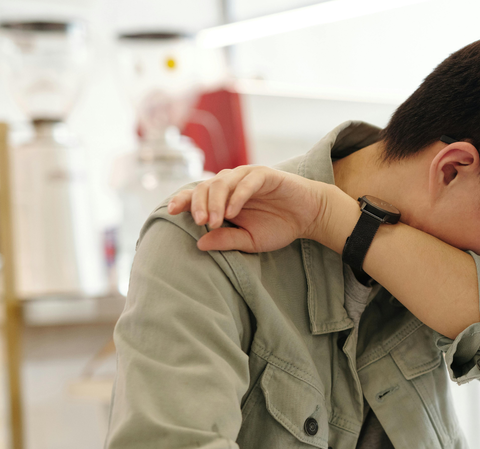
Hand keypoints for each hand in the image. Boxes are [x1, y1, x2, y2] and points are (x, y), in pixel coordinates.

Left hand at [166, 165, 353, 252]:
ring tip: (215, 221)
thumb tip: (199, 244)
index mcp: (224, 197)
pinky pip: (246, 182)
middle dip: (198, 205)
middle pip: (205, 187)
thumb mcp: (249, 240)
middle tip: (201, 224)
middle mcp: (232, 183)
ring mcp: (247, 177)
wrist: (308, 216)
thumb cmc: (279, 226)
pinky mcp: (265, 175)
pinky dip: (237, 196)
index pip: (197, 194)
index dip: (183, 200)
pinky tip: (232, 212)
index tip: (172, 211)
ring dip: (215, 202)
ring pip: (222, 182)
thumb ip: (226, 240)